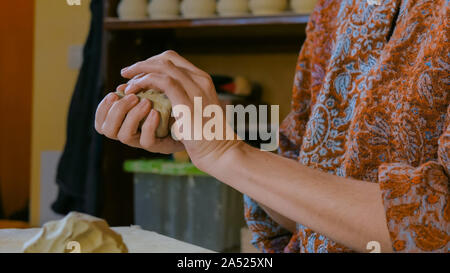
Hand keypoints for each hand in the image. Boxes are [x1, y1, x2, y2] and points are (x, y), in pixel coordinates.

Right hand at [95, 90, 183, 154]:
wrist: (197, 127)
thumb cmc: (174, 109)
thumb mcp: (155, 96)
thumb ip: (140, 90)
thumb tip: (124, 83)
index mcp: (125, 123)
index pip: (101, 123)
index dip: (102, 109)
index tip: (113, 93)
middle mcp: (132, 134)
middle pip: (107, 129)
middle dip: (117, 109)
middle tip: (133, 95)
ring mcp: (145, 141)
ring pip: (124, 135)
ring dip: (132, 115)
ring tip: (146, 102)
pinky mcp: (161, 146)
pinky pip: (147, 141)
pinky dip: (148, 125)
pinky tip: (156, 113)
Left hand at [118, 50, 242, 169]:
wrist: (219, 151)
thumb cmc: (206, 135)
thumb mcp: (195, 110)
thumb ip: (180, 98)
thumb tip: (155, 94)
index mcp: (202, 80)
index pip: (174, 59)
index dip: (152, 62)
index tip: (138, 72)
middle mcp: (200, 80)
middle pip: (166, 59)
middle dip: (143, 64)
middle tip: (126, 73)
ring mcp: (195, 90)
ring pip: (162, 66)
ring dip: (141, 72)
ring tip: (128, 84)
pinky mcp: (187, 102)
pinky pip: (162, 82)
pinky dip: (145, 82)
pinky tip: (135, 91)